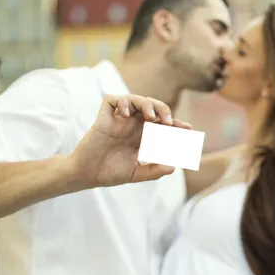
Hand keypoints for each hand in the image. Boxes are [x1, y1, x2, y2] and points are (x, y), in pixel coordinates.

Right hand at [69, 95, 191, 187]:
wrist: (87, 175)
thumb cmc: (109, 173)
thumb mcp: (136, 173)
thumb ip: (153, 171)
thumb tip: (173, 167)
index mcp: (142, 136)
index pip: (161, 124)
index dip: (175, 124)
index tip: (187, 129)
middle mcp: (132, 124)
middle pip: (152, 107)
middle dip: (163, 110)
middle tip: (169, 123)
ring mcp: (118, 119)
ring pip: (135, 99)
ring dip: (147, 104)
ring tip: (152, 118)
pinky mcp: (103, 117)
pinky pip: (112, 100)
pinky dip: (121, 102)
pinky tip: (125, 114)